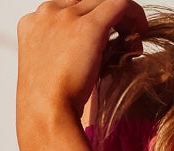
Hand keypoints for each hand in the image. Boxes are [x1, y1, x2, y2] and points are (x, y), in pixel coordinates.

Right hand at [16, 0, 146, 143]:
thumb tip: (88, 54)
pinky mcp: (89, 27)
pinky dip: (134, 14)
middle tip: (124, 38)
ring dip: (122, 17)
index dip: (90, 20)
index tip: (105, 38)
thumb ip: (61, 54)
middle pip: (86, 2)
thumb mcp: (49, 73)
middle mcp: (47, 13)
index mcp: (32, 23)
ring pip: (103, 1)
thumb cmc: (47, 107)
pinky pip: (120, 3)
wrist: (46, 116)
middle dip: (107, 17)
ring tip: (132, 40)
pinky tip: (141, 30)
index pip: (68, 8)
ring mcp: (66, 17)